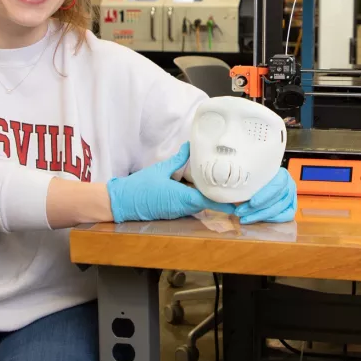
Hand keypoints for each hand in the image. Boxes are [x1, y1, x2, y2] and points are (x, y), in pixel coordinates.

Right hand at [107, 143, 229, 222]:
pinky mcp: (173, 213)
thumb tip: (190, 146)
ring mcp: (178, 212)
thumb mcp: (161, 168)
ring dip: (209, 198)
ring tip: (222, 188)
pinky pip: (190, 207)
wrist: (122, 203)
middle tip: (234, 188)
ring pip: (199, 206)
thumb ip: (179, 159)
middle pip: (208, 203)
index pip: (209, 201)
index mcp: (182, 197)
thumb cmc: (140, 187)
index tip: (239, 200)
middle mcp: (183, 208)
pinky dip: (198, 200)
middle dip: (220, 197)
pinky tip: (202, 191)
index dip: (225, 201)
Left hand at [233, 168, 296, 224]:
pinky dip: (273, 219)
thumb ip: (238, 183)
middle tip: (240, 212)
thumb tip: (226, 198)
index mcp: (281, 172)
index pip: (278, 184)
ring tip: (245, 218)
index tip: (251, 203)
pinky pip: (286, 216)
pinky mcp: (291, 205)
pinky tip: (259, 219)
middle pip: (276, 200)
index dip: (265, 195)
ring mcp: (291, 195)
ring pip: (279, 209)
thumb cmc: (252, 175)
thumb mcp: (246, 174)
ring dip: (261, 216)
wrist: (262, 175)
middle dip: (257, 209)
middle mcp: (289, 183)